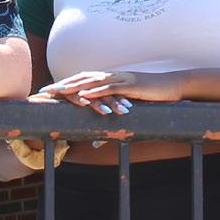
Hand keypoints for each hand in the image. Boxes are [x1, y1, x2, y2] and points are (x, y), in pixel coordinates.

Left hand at [38, 71, 181, 116]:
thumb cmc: (153, 98)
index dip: (65, 85)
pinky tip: (83, 95)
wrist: (174, 87)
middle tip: (44, 90)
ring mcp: (121, 79)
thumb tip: (98, 142)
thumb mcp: (130, 112)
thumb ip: (112, 125)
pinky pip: (110, 88)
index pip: (83, 80)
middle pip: (82, 78)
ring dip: (74, 86)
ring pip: (93, 82)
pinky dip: (95, 91)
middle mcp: (113, 77)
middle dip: (62, 84)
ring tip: (57, 91)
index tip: (49, 91)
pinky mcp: (130, 85)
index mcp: (111, 80)